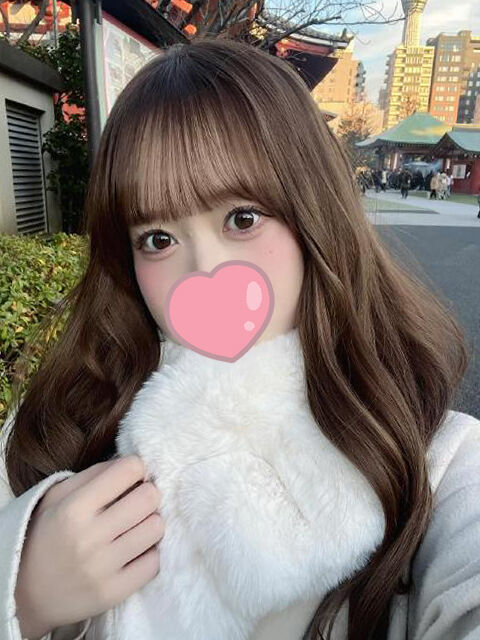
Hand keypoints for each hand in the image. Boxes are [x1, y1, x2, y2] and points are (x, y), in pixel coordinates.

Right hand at [14, 455, 163, 638]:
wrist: (23, 595)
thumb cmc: (44, 536)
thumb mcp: (57, 497)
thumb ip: (94, 474)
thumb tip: (133, 464)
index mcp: (73, 508)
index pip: (129, 469)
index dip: (135, 469)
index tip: (131, 478)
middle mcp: (89, 537)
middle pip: (149, 497)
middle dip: (147, 493)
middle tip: (137, 501)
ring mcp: (102, 568)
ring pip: (156, 528)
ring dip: (150, 523)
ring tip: (135, 527)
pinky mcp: (114, 593)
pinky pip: (154, 563)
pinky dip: (148, 554)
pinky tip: (134, 551)